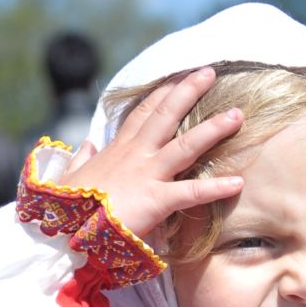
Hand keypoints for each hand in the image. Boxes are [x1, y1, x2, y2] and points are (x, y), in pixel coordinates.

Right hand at [59, 66, 245, 244]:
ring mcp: (147, 175)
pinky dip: (216, 187)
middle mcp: (135, 155)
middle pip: (166, 114)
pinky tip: (238, 183)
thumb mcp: (70, 179)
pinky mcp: (156, 200)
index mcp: (117, 150)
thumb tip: (87, 144)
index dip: (161, 94)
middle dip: (189, 91)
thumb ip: (80, 158)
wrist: (66, 234)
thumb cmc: (69, 211)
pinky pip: (192, 192)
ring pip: (186, 145)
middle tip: (210, 72)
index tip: (177, 78)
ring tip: (238, 115)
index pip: (141, 113)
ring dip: (214, 129)